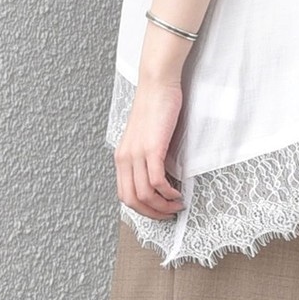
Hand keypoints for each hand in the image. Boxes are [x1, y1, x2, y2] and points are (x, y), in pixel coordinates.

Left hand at [115, 79, 185, 219]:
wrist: (156, 85)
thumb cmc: (155, 108)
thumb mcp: (145, 138)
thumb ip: (146, 158)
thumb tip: (158, 179)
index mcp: (121, 157)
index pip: (124, 195)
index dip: (142, 209)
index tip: (157, 211)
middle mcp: (125, 158)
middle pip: (132, 200)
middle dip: (152, 213)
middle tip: (168, 214)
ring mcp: (136, 154)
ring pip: (144, 195)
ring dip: (162, 206)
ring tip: (176, 205)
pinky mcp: (151, 149)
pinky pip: (156, 182)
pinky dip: (168, 193)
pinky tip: (177, 192)